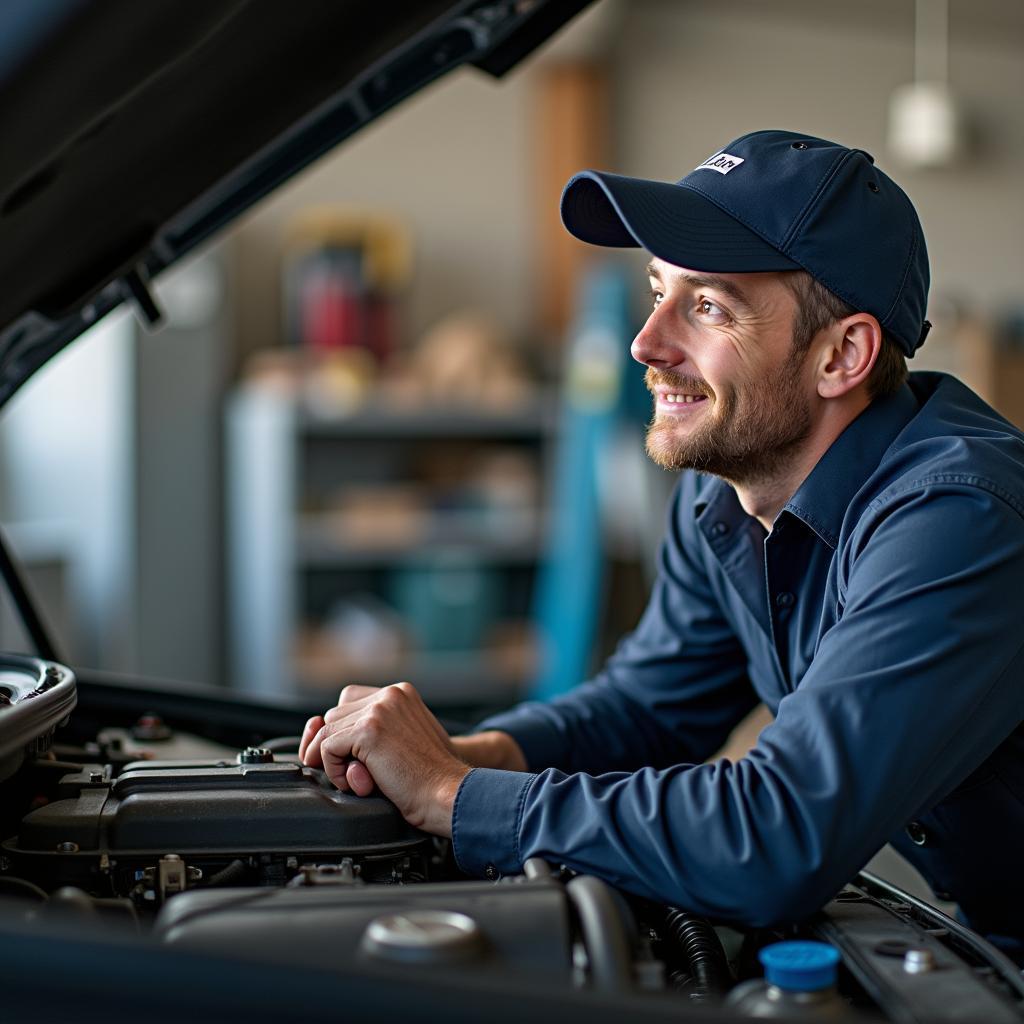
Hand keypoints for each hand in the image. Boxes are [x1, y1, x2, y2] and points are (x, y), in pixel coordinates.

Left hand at [300, 682, 468, 836]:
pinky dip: (334, 770)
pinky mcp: (368, 730)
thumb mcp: (401, 742)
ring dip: (335, 760)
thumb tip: (316, 726)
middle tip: (355, 774)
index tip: (346, 756)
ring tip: (361, 780)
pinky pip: (327, 747)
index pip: (350, 701)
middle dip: (334, 746)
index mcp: (401, 693)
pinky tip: (360, 783)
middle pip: (334, 715)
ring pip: (327, 731)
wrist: (448, 794)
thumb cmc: (429, 777)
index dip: (341, 730)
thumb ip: (370, 730)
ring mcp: (379, 710)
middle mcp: (390, 695)